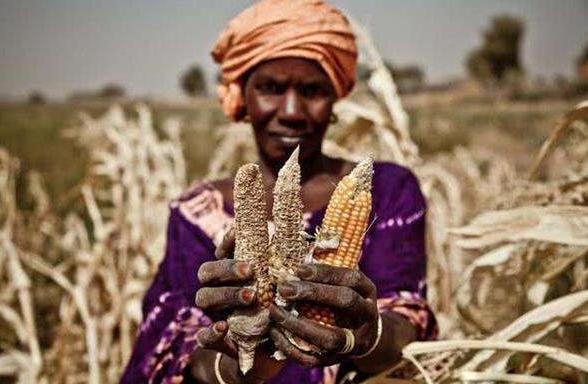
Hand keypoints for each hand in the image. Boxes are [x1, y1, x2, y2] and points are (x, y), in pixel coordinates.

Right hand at [194, 226, 284, 381]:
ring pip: (203, 298)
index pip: (220, 252)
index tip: (240, 234)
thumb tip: (301, 238)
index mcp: (230, 275)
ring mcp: (213, 314)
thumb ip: (284, 265)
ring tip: (251, 296)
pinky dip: (210, 331)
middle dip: (227, 268)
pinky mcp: (216, 340)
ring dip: (226, 294)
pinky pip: (203, 336)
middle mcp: (217, 290)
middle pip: (207, 272)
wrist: (269, 350)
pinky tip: (223, 327)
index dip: (227, 242)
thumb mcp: (282, 287)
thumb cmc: (277, 309)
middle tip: (251, 270)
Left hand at [268, 264, 378, 366]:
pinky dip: (292, 346)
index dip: (325, 273)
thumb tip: (297, 257)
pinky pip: (315, 357)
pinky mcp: (338, 359)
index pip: (350, 278)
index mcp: (367, 291)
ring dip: (299, 325)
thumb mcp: (346, 284)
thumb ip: (327, 274)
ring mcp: (355, 341)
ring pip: (331, 336)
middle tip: (284, 288)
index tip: (299, 269)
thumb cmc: (346, 302)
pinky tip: (275, 332)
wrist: (363, 336)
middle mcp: (367, 315)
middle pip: (345, 301)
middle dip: (314, 293)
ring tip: (275, 312)